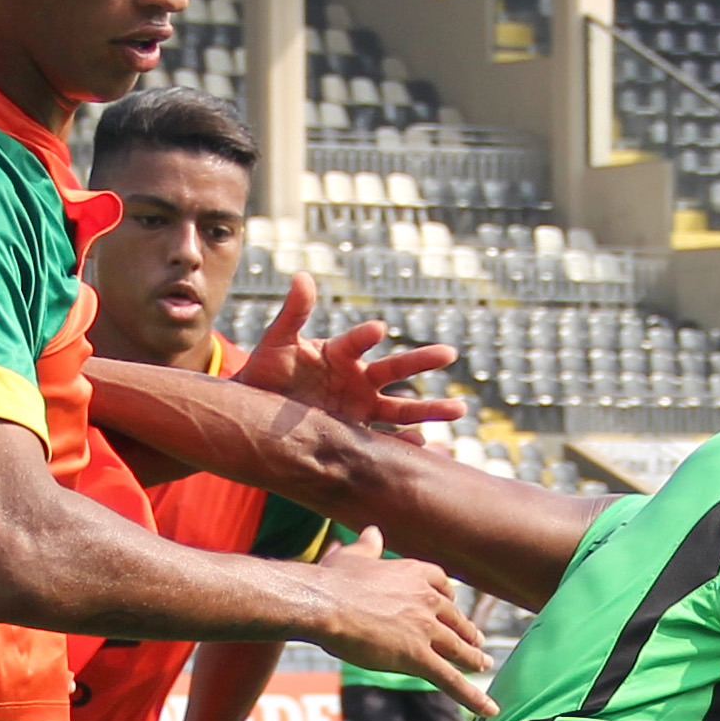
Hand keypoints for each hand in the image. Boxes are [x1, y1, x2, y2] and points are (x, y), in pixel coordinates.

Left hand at [239, 274, 464, 432]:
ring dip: (430, 409)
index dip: (364, 336)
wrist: (259, 414)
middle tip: (449, 353)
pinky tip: (423, 445)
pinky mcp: (357, 434)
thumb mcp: (277, 343)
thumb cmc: (267, 373)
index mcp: (340, 353)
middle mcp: (358, 379)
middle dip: (421, 362)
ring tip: (460, 409)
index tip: (377, 329)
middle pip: (395, 370)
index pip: (356, 341)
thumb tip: (302, 275)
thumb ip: (293, 313)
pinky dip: (404, 443)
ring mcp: (361, 408)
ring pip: (401, 409)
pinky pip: (385, 440)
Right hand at [309, 527, 493, 710]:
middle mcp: (428, 600)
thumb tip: (373, 532)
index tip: (453, 606)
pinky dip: (472, 695)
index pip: (444, 587)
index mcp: (416, 574)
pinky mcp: (417, 656)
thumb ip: (368, 546)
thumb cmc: (333, 581)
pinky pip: (450, 679)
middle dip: (468, 633)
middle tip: (478, 643)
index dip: (451, 600)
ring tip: (484, 666)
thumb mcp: (352, 556)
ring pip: (458, 649)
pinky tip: (489, 709)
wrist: (324, 604)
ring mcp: (426, 629)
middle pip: (455, 620)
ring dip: (474, 659)